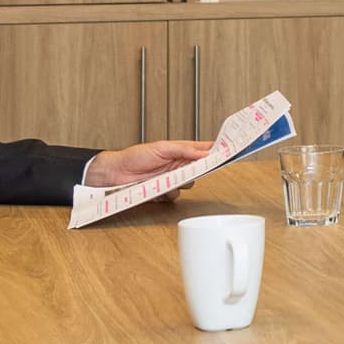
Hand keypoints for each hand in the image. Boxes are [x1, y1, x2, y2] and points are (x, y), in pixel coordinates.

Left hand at [82, 138, 212, 189]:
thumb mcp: (161, 148)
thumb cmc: (134, 156)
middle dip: (197, 170)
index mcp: (179, 151)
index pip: (202, 150)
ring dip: (180, 183)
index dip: (215, 151)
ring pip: (188, 184)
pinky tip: (159, 189)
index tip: (227, 152)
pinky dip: (169, 193)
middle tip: (194, 169)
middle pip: (198, 169)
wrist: (115, 174)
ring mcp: (171, 179)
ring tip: (169, 179)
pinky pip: (175, 195)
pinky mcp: (164, 192)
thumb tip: (203, 152)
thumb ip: (184, 150)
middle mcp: (177, 165)